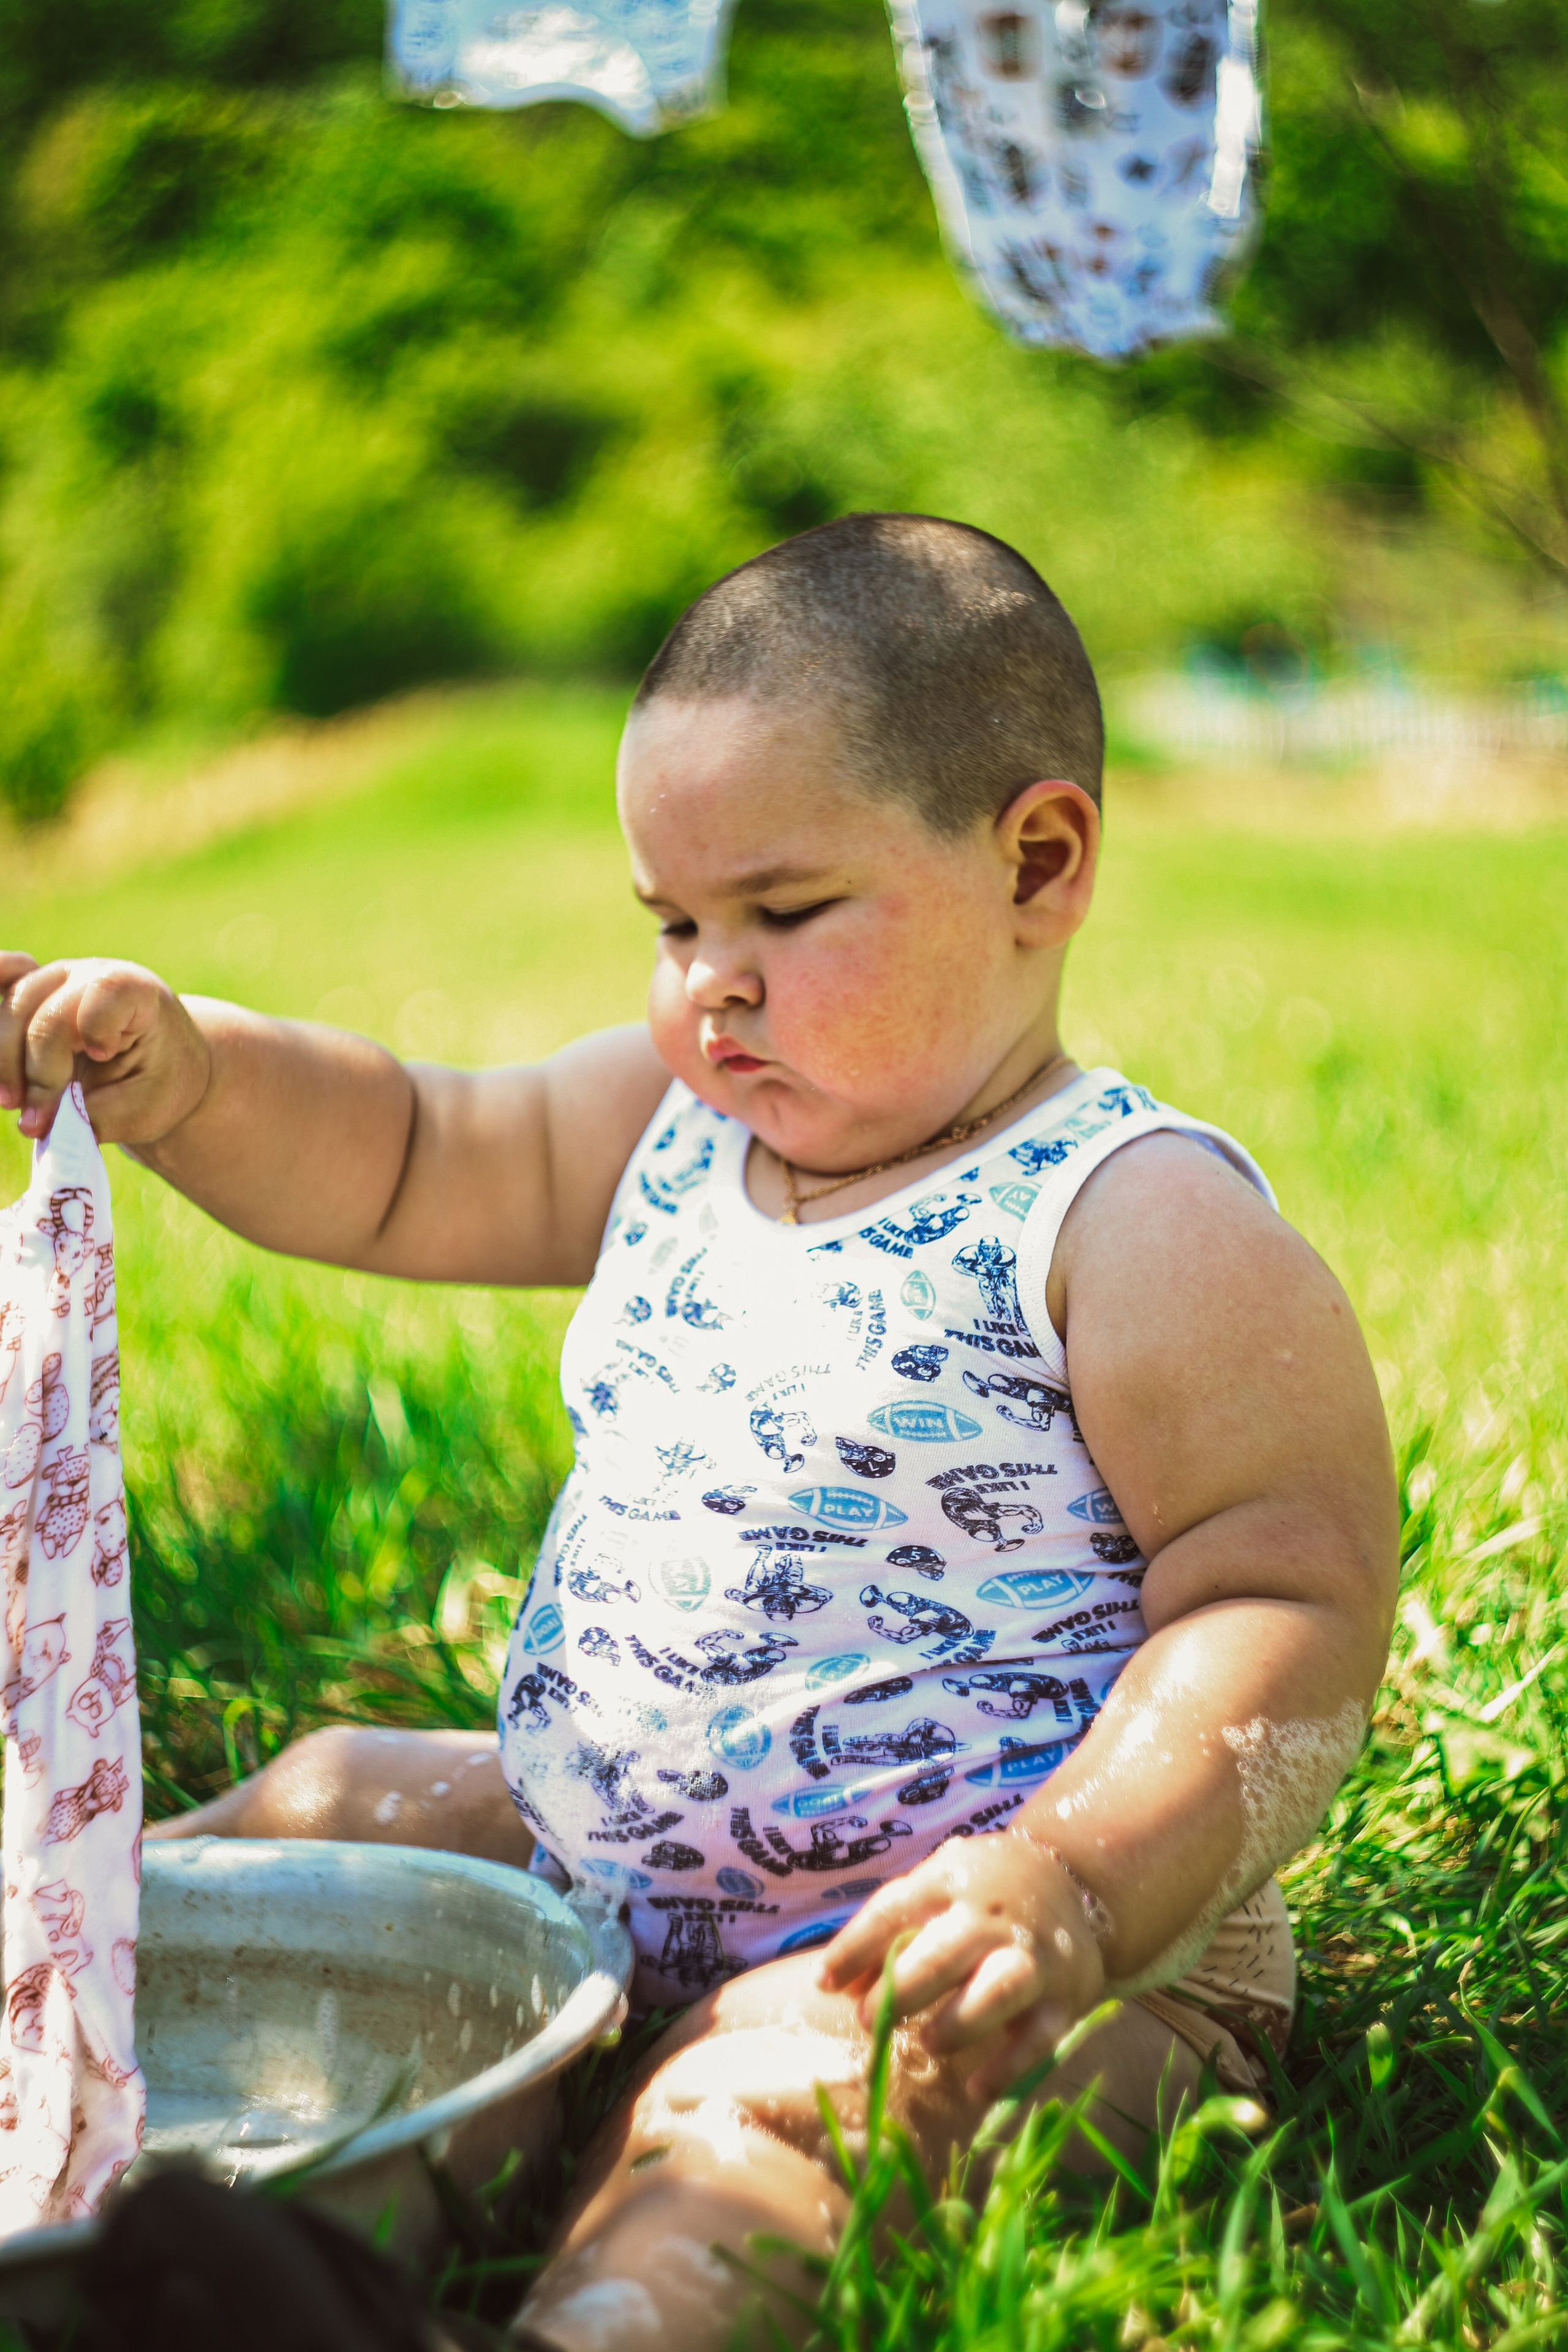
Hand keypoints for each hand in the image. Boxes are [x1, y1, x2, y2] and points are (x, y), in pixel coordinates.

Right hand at [0, 955, 210, 1145]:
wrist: (161, 1067)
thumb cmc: (160, 1082)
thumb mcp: (146, 1109)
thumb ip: (95, 1117)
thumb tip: (33, 1125)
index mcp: (136, 991)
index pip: (105, 991)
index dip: (94, 1027)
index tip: (103, 1057)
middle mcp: (88, 975)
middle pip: (43, 1013)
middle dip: (36, 1073)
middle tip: (38, 1122)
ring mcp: (53, 979)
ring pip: (10, 1010)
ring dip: (4, 1062)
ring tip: (14, 1105)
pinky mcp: (28, 992)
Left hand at [815, 1828, 1105, 2102]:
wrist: (1071, 1877)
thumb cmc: (978, 1892)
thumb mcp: (932, 1889)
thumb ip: (886, 1932)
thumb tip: (833, 1987)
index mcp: (950, 1881)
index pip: (894, 1910)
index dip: (855, 1947)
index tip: (823, 1984)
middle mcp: (992, 1915)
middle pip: (945, 1950)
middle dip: (904, 1987)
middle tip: (869, 2021)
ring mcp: (1033, 1953)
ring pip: (999, 1987)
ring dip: (959, 2021)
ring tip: (928, 2041)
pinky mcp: (1066, 1994)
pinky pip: (1040, 2036)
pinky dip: (1009, 2067)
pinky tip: (977, 2090)